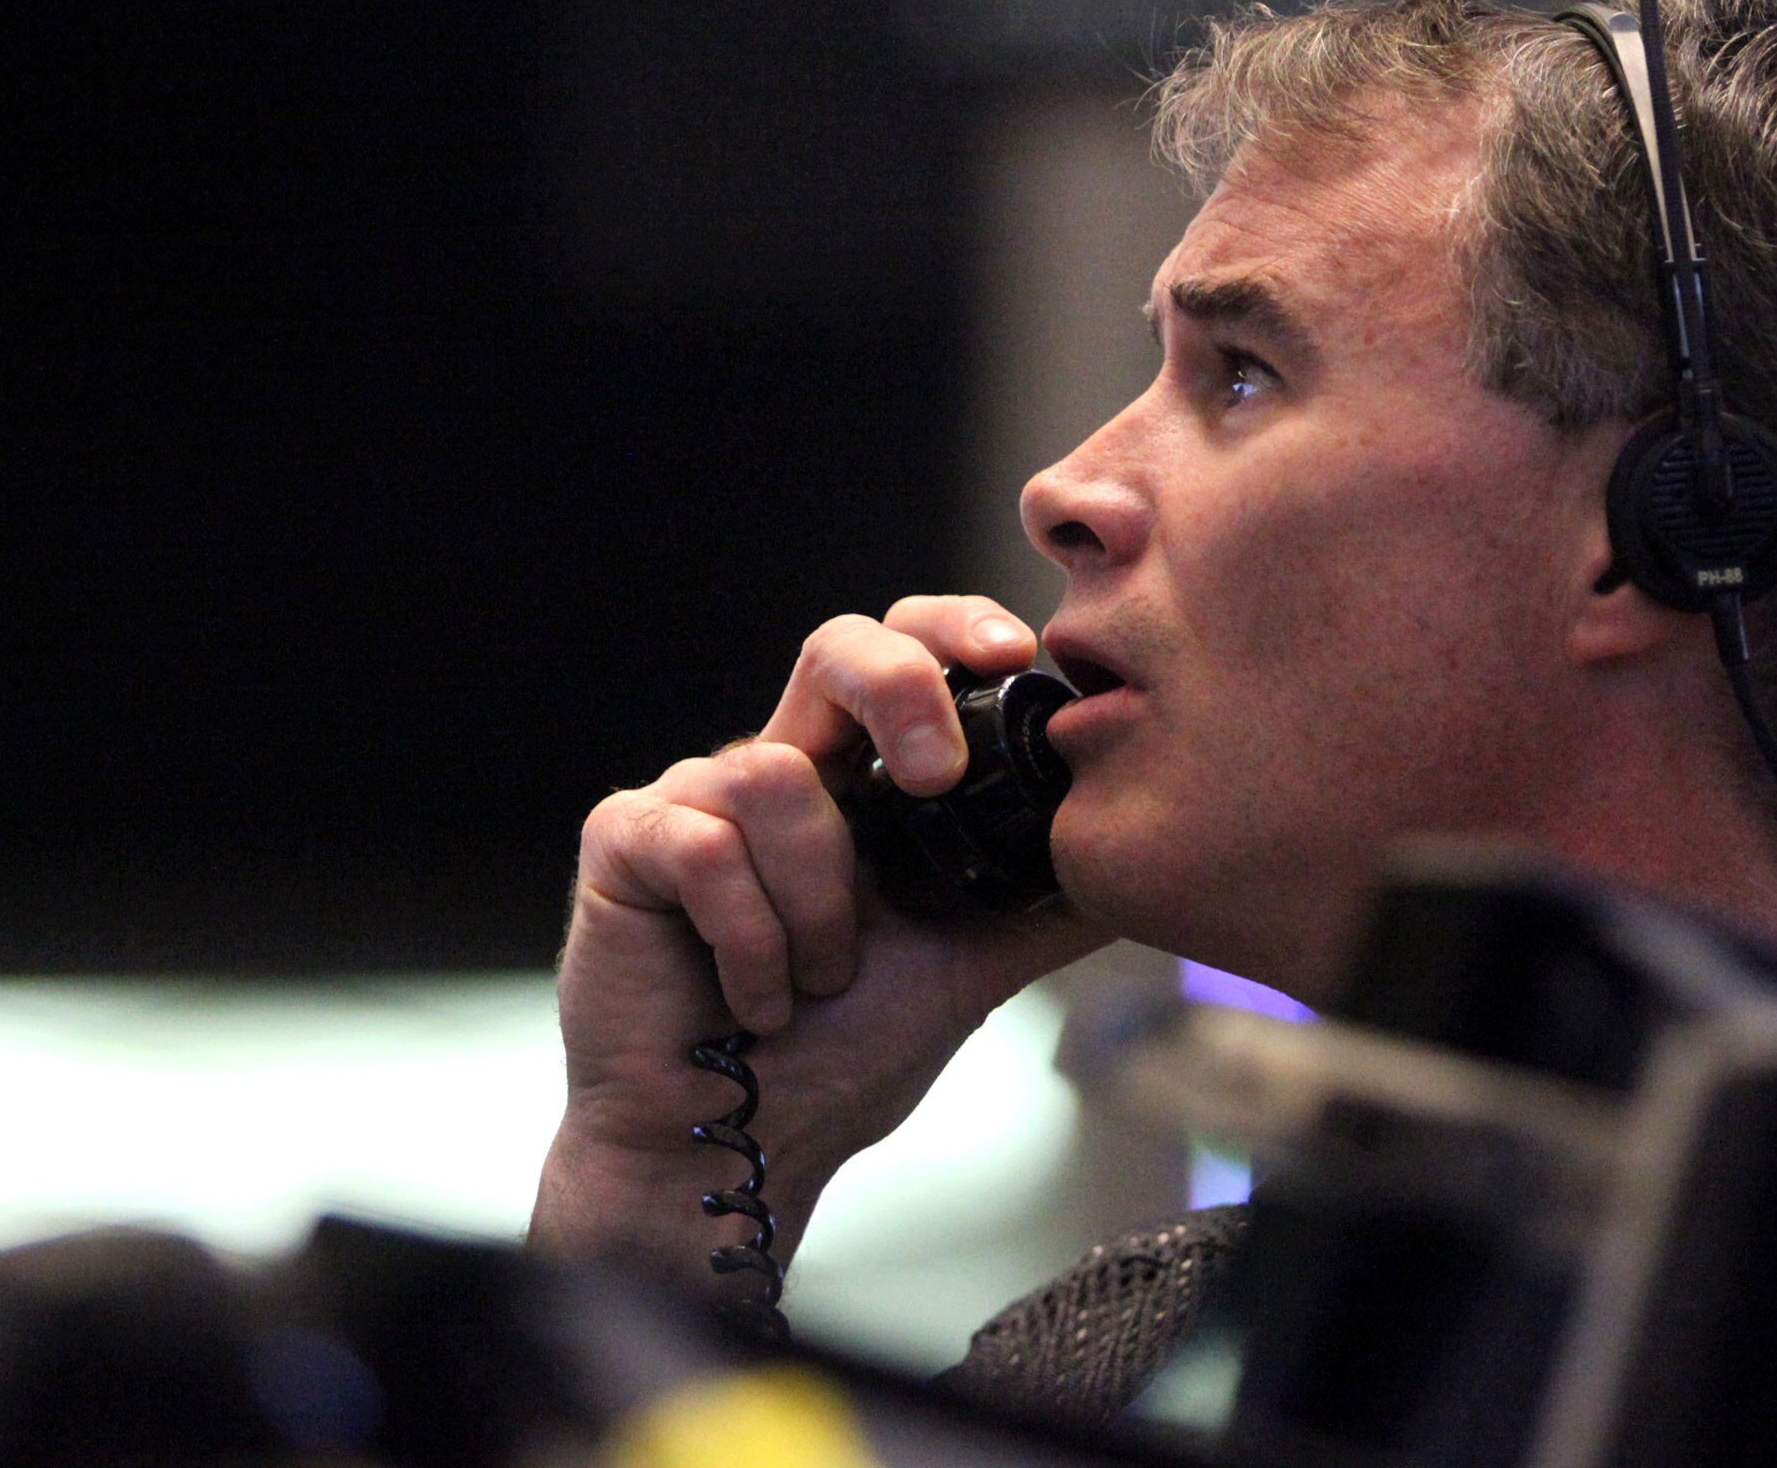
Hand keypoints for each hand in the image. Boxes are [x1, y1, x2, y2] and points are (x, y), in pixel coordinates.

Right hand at [529, 596, 1107, 1286]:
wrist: (741, 1147)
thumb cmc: (840, 1054)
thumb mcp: (973, 964)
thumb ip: (1045, 901)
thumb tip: (1149, 855)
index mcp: (857, 780)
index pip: (905, 651)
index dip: (954, 628)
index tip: (1015, 654)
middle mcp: (779, 766)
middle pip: (835, 645)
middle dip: (898, 689)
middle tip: (931, 778)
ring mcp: (696, 797)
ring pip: (776, 776)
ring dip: (817, 905)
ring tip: (815, 983)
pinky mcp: (627, 841)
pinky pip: (707, 846)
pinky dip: (750, 939)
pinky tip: (755, 1000)